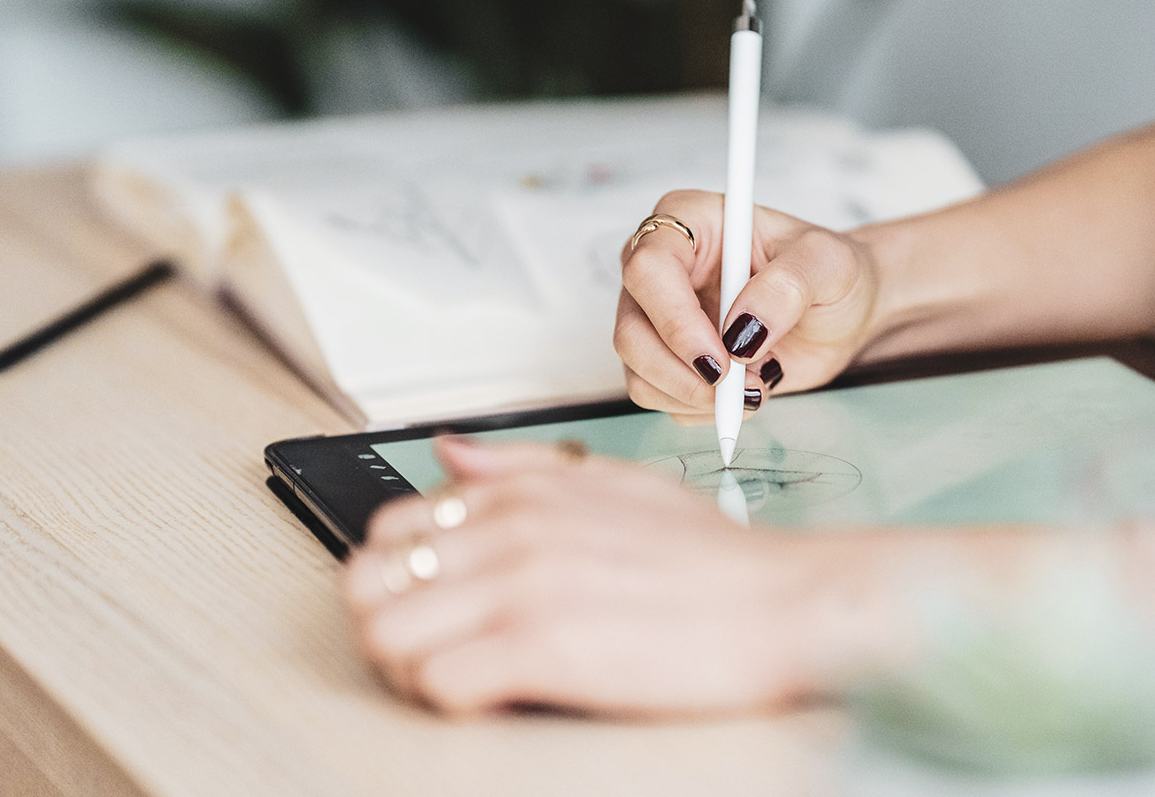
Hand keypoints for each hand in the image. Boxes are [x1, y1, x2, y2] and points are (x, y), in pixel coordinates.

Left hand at [341, 438, 892, 715]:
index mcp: (523, 493)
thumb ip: (524, 468)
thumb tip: (450, 454)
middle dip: (385, 623)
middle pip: (368, 581)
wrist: (786, 603)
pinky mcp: (545, 650)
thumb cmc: (713, 559)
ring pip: (385, 635)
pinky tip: (495, 697)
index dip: (398, 576)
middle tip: (430, 649)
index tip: (432, 605)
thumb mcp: (617, 485)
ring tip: (460, 677)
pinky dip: (452, 701)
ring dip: (408, 668)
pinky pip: (438, 684)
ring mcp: (524, 588)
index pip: (391, 527)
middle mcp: (512, 531)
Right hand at [615, 190, 878, 424]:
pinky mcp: (668, 357)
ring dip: (695, 396)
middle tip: (738, 386)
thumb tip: (742, 330)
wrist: (842, 311)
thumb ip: (788, 287)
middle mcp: (662, 268)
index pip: (648, 269)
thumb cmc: (831, 272)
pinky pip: (659, 397)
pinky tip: (744, 391)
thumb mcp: (828, 264)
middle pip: (630, 331)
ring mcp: (659, 316)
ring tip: (756, 383)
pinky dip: (701, 409)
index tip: (722, 356)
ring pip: (638, 371)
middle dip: (682, 372)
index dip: (675, 320)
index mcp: (689, 222)